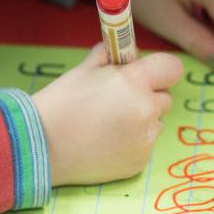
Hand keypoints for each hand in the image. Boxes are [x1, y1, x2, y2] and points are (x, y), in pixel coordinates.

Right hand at [32, 44, 183, 186]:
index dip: (159, 69)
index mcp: (134, 82)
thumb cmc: (60, 103)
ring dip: (140, 121)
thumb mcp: (84, 69)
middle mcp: (146, 111)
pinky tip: (105, 143)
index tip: (147, 74)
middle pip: (164, 97)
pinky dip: (130, 143)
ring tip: (107, 125)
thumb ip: (111, 56)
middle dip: (147, 96)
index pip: (172, 68)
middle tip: (118, 101)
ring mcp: (145, 139)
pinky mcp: (139, 162)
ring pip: (155, 123)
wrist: (41, 145)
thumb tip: (125, 51)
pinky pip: (144, 145)